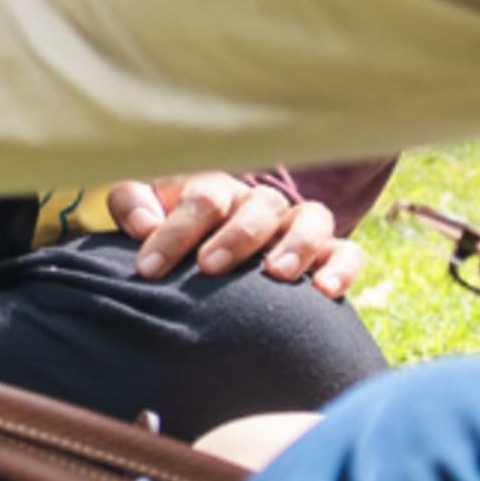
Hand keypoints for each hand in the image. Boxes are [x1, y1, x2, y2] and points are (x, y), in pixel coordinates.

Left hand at [109, 173, 363, 297]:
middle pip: (260, 205)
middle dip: (236, 235)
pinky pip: (347, 252)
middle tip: (209, 267)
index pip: (203, 198)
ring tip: (277, 273)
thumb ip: (132, 204)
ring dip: (297, 244)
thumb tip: (144, 224)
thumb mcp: (140, 210)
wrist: (197, 264)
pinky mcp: (324, 255)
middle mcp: (257, 205)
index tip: (149, 268)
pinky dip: (342, 266)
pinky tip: (324, 290)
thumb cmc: (164, 235)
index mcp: (213, 190)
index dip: (175, 231)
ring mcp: (294, 228)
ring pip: (312, 218)